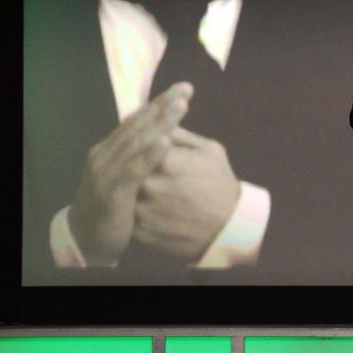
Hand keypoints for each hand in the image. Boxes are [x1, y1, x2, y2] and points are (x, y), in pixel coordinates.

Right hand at [67, 82, 191, 265]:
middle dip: (163, 105)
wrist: (88, 240)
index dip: (160, 102)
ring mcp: (107, 172)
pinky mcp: (112, 191)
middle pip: (138, 124)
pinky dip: (149, 153)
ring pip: (136, 141)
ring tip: (180, 106)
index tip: (184, 88)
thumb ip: (140, 154)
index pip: (138, 119)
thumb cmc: (115, 205)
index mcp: (110, 148)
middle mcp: (105, 154)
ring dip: (160, 122)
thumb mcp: (127, 175)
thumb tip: (164, 132)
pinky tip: (165, 141)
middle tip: (185, 89)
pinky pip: (133, 169)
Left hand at [132, 127, 240, 260]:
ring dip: (129, 185)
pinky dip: (132, 206)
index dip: (143, 140)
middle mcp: (151, 185)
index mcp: (167, 161)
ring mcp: (144, 210)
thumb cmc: (220, 184)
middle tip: (142, 163)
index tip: (145, 139)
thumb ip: (181, 134)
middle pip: (130, 165)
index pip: (142, 142)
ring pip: (125, 189)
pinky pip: (128, 213)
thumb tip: (159, 120)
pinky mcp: (141, 231)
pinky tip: (146, 203)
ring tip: (145, 184)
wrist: (227, 228)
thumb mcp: (210, 150)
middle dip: (134, 162)